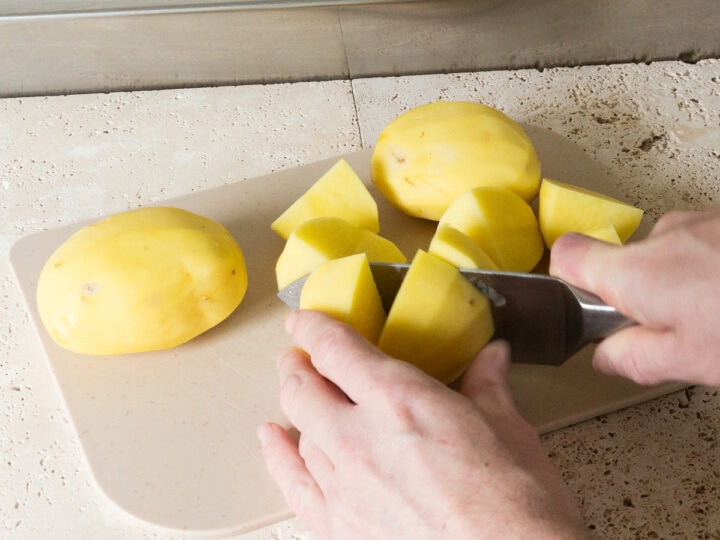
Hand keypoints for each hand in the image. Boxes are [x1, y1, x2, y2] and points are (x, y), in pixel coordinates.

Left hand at [258, 310, 583, 539]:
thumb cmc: (517, 505)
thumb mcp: (509, 430)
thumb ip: (488, 385)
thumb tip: (492, 355)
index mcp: (400, 401)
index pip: (336, 350)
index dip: (313, 328)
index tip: (304, 321)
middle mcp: (361, 438)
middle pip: (304, 388)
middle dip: (296, 364)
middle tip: (299, 356)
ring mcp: (346, 486)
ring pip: (298, 430)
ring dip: (294, 404)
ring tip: (297, 391)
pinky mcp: (342, 528)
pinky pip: (294, 485)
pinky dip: (279, 457)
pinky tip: (273, 439)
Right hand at [550, 208, 719, 385]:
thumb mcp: (691, 362)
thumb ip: (633, 358)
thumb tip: (605, 356)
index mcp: (637, 272)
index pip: (565, 255)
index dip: (568, 282)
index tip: (590, 307)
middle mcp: (661, 236)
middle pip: (621, 262)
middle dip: (641, 294)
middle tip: (677, 328)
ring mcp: (696, 220)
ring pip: (665, 253)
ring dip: (681, 280)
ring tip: (715, 311)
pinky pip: (699, 242)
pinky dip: (709, 265)